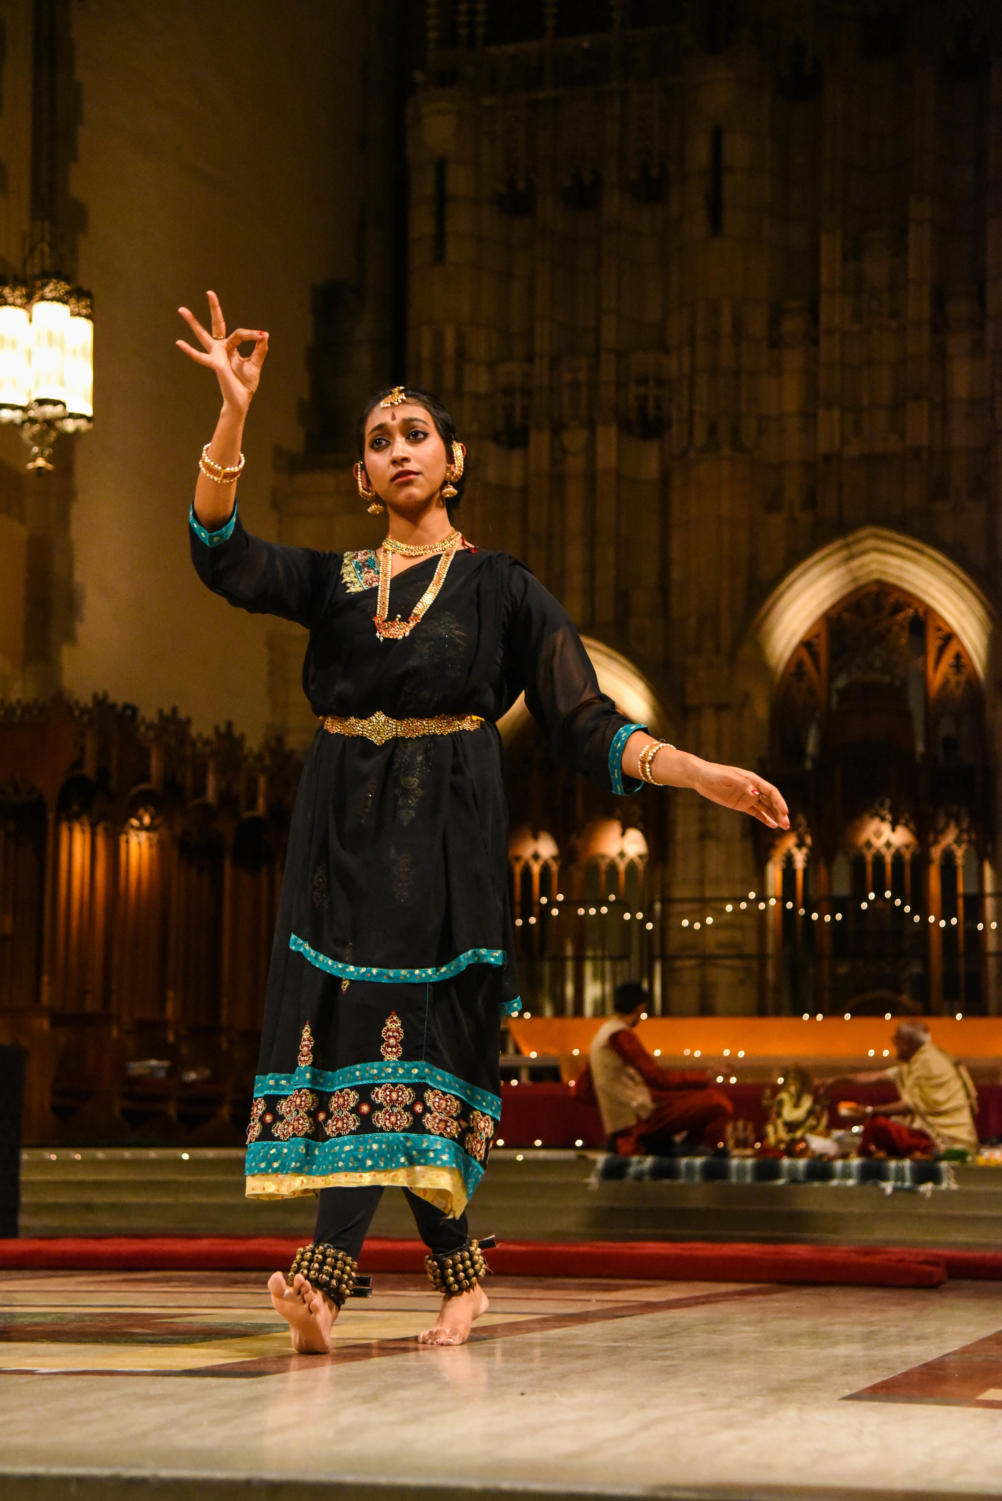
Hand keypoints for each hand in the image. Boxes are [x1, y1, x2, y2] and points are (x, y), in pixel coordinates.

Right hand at [176, 290, 267, 411]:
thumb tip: (264, 335)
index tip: (262, 336)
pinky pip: (201, 357)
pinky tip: (179, 342)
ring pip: (203, 335)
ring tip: (181, 309)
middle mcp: (221, 348)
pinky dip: (190, 351)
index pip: (240, 334)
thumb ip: (260, 349)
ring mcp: (216, 355)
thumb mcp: (256, 364)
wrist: (241, 400)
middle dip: (214, 309)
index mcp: (231, 347)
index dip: (252, 334)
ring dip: (193, 323)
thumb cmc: (245, 383)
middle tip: (209, 292)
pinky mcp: (215, 364)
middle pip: (217, 324)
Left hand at [692, 761, 789, 829]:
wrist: (701, 777)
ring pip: (765, 808)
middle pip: (771, 801)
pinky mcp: (741, 805)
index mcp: (753, 780)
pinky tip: (772, 825)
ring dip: (775, 816)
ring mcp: (747, 797)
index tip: (785, 812)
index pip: (771, 792)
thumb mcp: (728, 778)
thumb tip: (756, 793)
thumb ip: (742, 785)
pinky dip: (764, 818)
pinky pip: (756, 812)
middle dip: (780, 812)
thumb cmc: (714, 774)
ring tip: (784, 827)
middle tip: (787, 824)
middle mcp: (753, 788)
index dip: (779, 802)